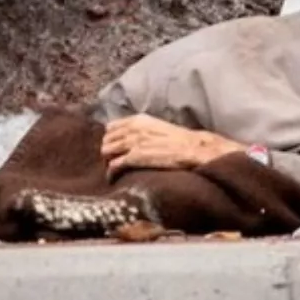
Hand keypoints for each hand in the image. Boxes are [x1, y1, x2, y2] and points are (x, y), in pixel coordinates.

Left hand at [101, 114, 247, 177]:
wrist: (193, 149)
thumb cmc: (179, 141)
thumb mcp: (158, 127)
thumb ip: (142, 130)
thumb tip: (131, 139)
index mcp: (138, 120)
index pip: (110, 128)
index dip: (113, 140)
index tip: (117, 149)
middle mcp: (132, 129)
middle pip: (106, 140)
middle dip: (109, 152)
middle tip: (116, 162)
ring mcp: (133, 142)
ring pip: (105, 152)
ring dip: (109, 162)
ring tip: (117, 170)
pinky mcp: (135, 158)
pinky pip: (113, 166)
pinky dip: (112, 173)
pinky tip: (117, 178)